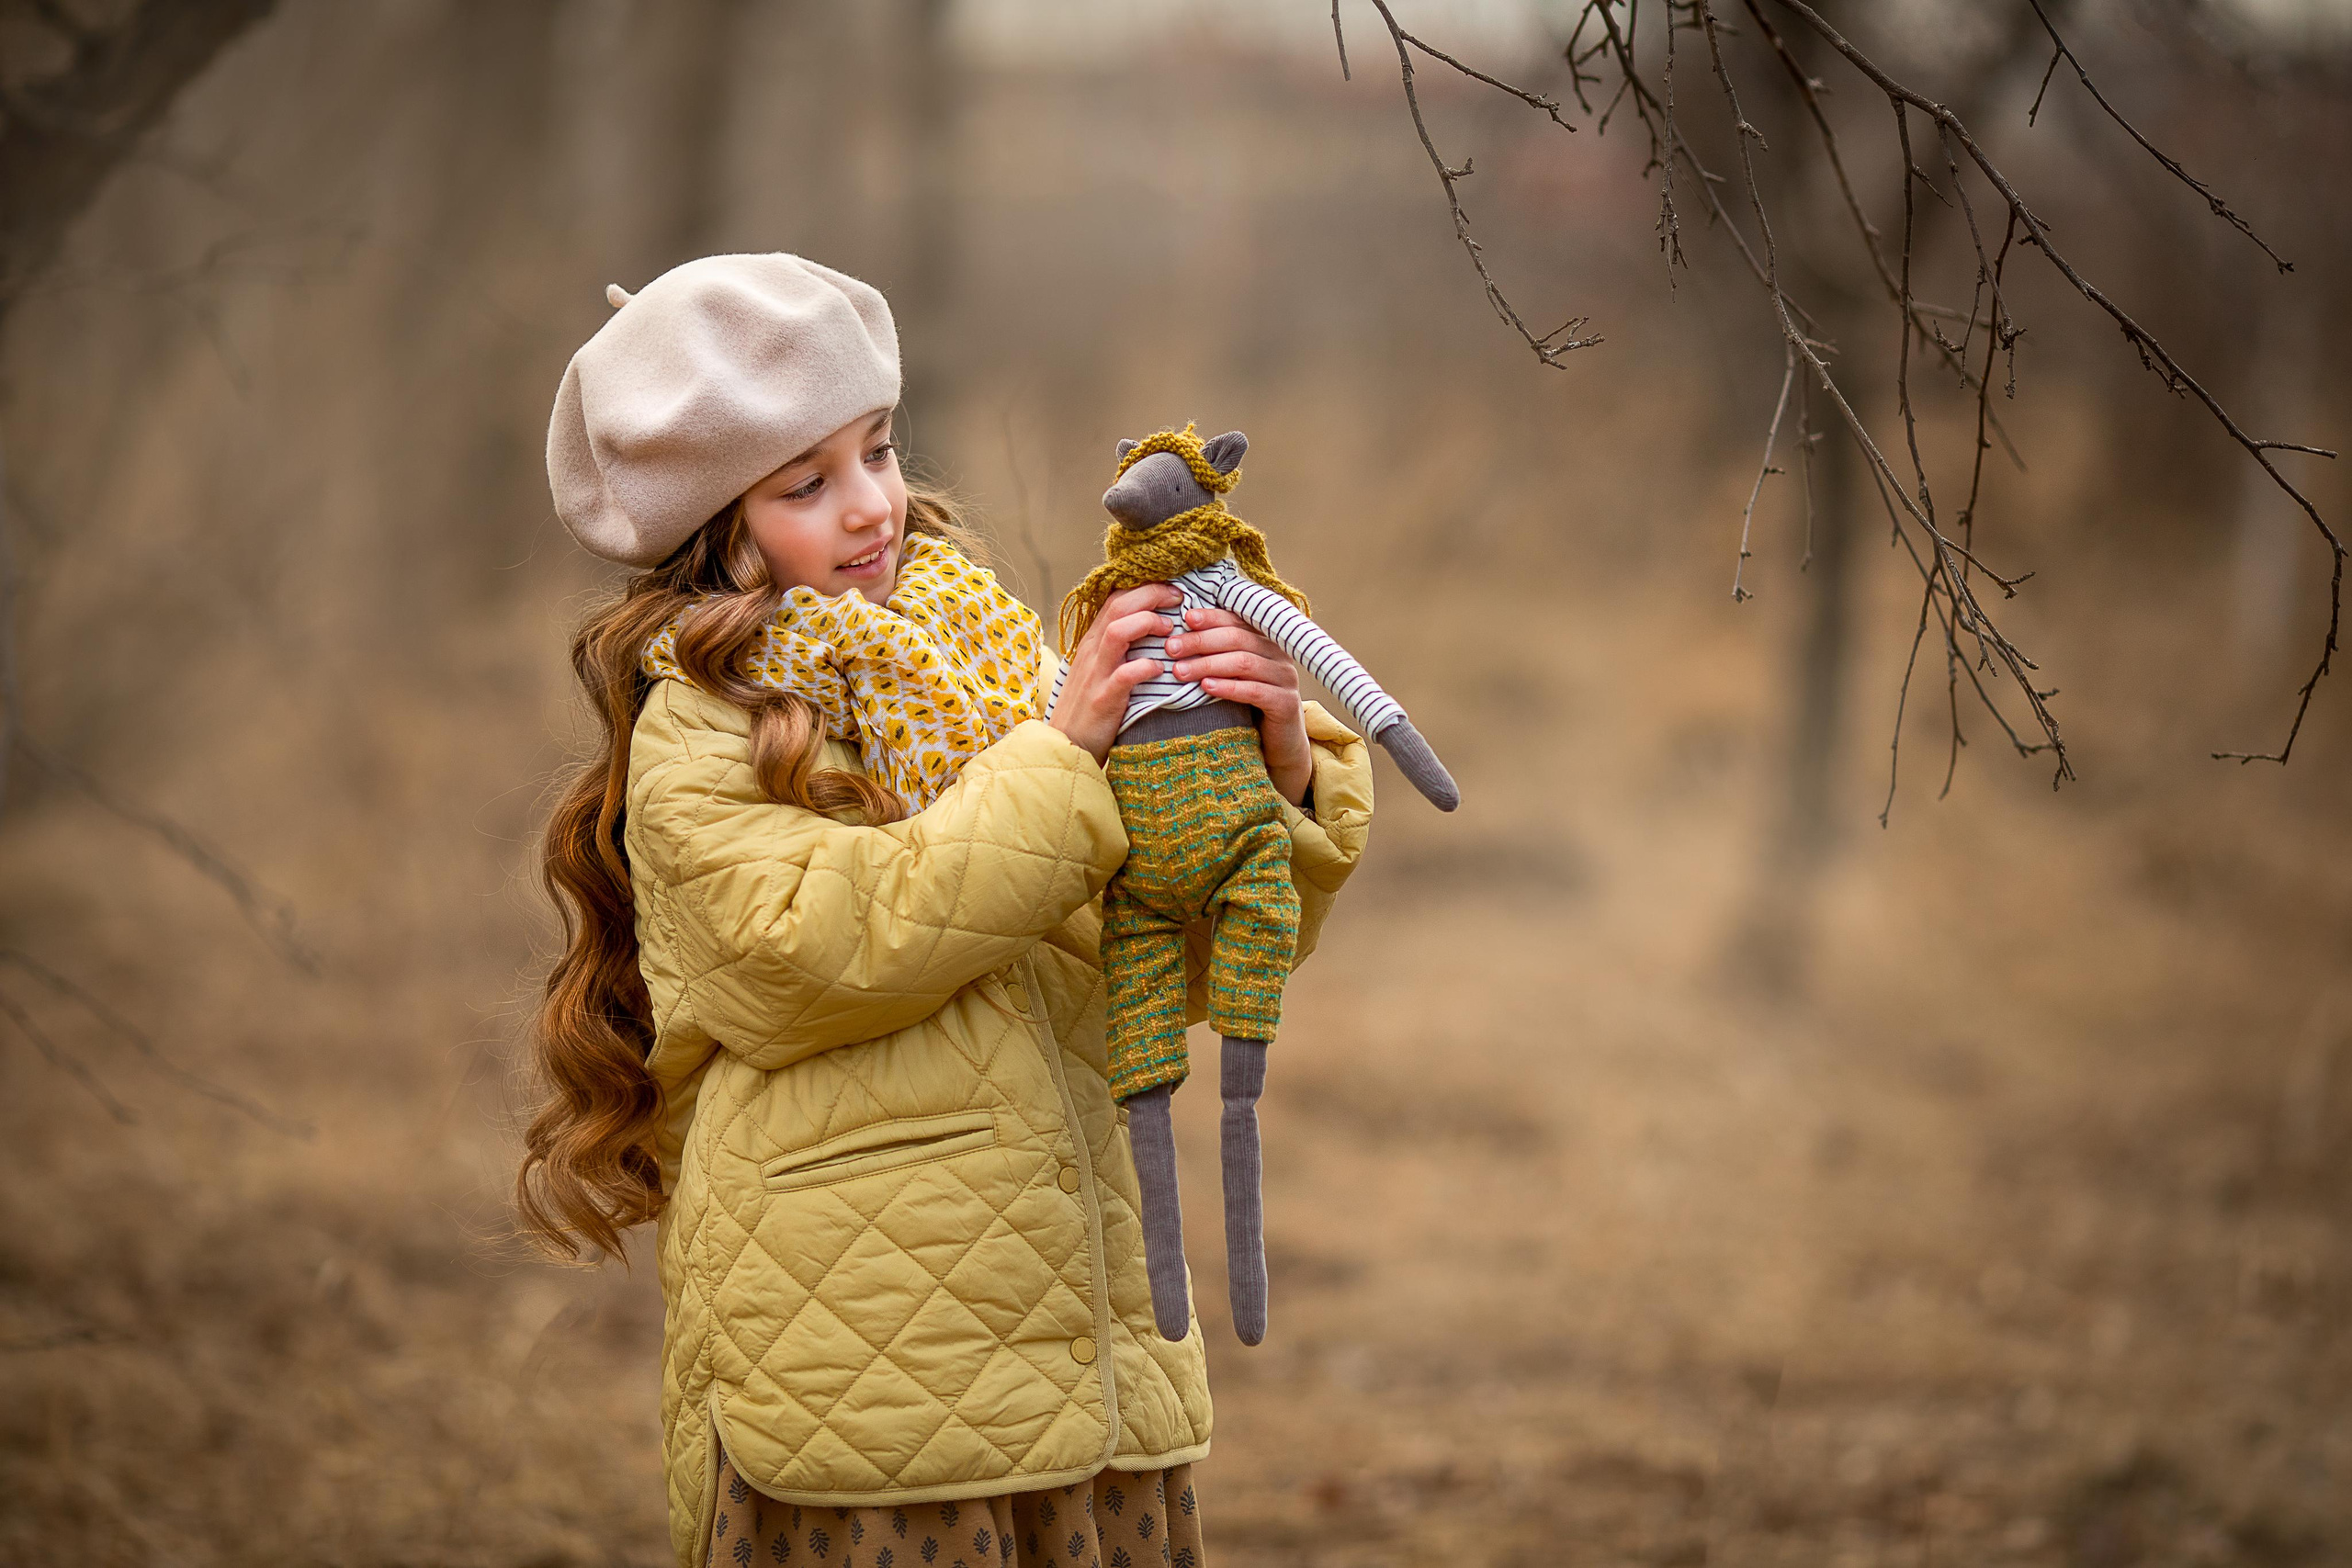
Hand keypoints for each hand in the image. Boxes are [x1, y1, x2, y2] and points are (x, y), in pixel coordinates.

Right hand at [1049, 582, 1181, 763]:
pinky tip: (1161, 670)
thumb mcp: (1099, 670)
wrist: (1066, 744)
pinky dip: (1146, 667)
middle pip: (1119, 606)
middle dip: (1152, 595)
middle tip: (1179, 598)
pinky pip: (1125, 675)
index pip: (1116, 599)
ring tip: (1169, 630)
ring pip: (1117, 631)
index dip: (1146, 588)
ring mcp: (1096, 674)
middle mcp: (1092, 651)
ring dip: (1147, 623)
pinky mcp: (1103, 699)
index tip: (1173, 590)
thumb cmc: (1090, 708)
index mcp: (1093, 642)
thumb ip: (1118, 649)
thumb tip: (1146, 629)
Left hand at [1166, 607, 1313, 805]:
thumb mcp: (1233, 676)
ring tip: (1180, 671)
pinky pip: (1254, 691)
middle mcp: (1279, 654)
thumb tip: (1178, 637)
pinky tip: (1206, 687)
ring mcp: (1285, 678)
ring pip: (1244, 663)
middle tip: (1171, 648)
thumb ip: (1217, 655)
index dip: (1211, 618)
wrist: (1278, 744)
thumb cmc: (1249, 706)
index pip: (1236, 620)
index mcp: (1266, 640)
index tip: (1184, 619)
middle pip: (1237, 638)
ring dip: (1208, 664)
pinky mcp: (1286, 703)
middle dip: (1200, 641)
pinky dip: (1228, 687)